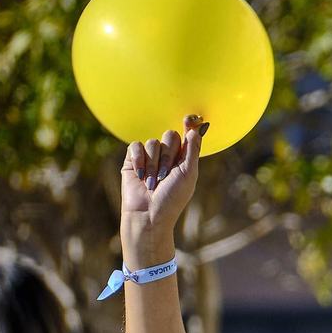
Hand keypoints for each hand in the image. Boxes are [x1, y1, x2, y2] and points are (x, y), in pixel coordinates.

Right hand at [120, 115, 205, 262]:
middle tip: (166, 175)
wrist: (149, 214)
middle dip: (169, 155)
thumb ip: (193, 150)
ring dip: (154, 164)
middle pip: (170, 135)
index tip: (189, 119)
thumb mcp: (188, 173)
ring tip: (153, 182)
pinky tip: (140, 176)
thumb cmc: (172, 198)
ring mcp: (149, 157)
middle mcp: (167, 155)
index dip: (189, 124)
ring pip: (153, 143)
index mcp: (184, 158)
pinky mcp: (132, 160)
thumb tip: (199, 127)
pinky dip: (139, 160)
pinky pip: (136, 146)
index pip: (187, 134)